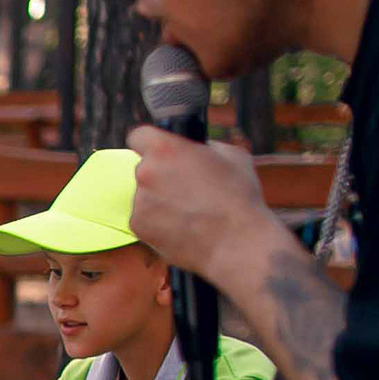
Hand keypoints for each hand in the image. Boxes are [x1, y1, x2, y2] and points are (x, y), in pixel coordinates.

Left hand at [123, 126, 280, 287]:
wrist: (237, 243)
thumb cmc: (239, 198)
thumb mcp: (231, 155)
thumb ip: (204, 147)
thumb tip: (195, 148)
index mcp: (164, 149)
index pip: (139, 136)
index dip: (152, 143)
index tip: (162, 152)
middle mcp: (146, 173)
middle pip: (145, 168)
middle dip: (161, 174)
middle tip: (187, 187)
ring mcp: (140, 201)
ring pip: (145, 194)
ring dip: (160, 199)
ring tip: (190, 210)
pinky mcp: (139, 227)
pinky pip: (144, 218)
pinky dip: (158, 221)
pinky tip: (182, 225)